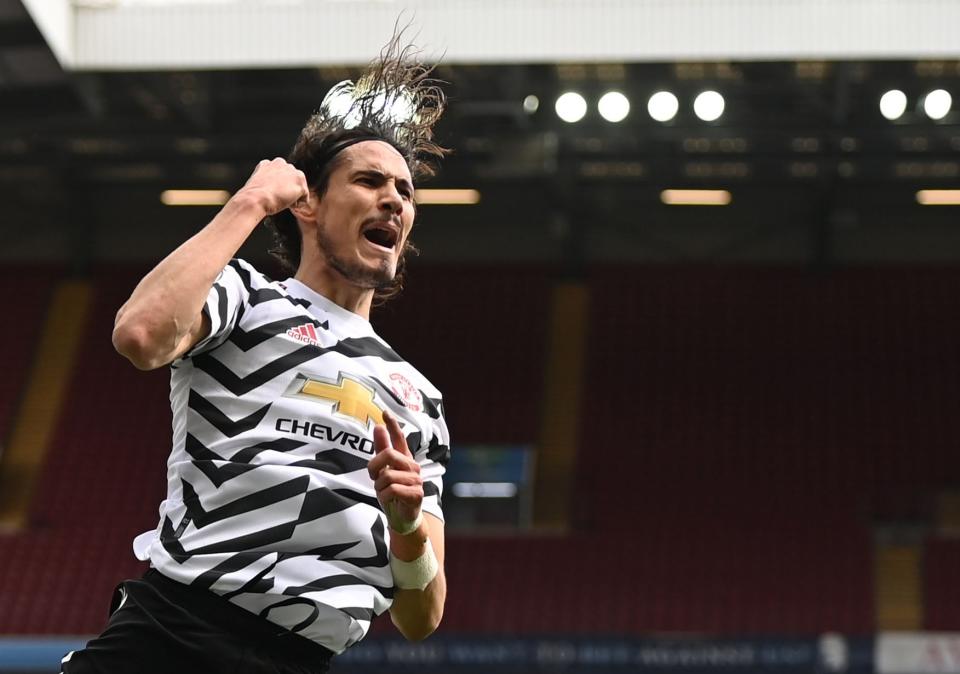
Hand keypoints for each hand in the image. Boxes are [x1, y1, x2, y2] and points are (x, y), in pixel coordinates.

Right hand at [234, 157, 308, 215]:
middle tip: (279, 199)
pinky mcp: (300, 182)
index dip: (279, 187)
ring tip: (283, 202)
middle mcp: (281, 163)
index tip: (273, 194)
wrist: (255, 199)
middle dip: (288, 189)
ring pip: (299, 186)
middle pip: (292, 179)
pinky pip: (305, 197)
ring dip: (294, 196)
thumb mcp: (257, 184)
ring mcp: (292, 172)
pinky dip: (299, 204)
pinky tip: (289, 205)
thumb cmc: (253, 197)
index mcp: (268, 163)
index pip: (280, 174)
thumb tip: (271, 189)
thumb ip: (267, 181)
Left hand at [367, 410, 423, 533]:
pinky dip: (385, 497)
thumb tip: (378, 427)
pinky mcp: (416, 494)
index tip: (385, 412)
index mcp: (404, 459)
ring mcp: (416, 479)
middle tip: (373, 477)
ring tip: (384, 492)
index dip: (393, 425)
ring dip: (379, 487)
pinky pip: (392, 490)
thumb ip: (381, 450)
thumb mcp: (382, 472)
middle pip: (388, 454)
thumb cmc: (392, 493)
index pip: (400, 438)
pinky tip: (390, 500)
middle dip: (374, 467)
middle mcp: (412, 466)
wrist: (401, 517)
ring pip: (387, 476)